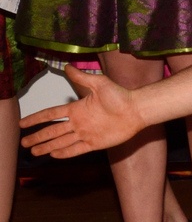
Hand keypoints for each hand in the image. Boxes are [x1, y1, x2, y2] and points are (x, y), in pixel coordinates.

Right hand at [21, 67, 144, 158]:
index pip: (51, 114)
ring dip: (47, 147)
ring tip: (33, 152)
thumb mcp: (100, 83)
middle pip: (52, 131)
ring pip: (61, 142)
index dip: (36, 119)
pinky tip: (53, 155)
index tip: (23, 123)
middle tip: (23, 143)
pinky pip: (76, 149)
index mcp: (77, 108)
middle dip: (37, 137)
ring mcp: (86, 133)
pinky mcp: (95, 143)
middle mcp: (78, 122)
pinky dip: (64, 153)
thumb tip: (67, 66)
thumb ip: (82, 78)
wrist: (137, 110)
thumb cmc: (121, 95)